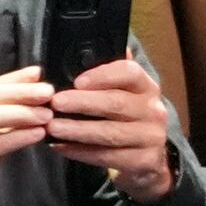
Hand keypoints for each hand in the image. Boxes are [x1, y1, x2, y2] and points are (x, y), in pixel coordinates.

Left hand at [48, 54, 173, 203]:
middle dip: (82, 103)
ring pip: (110, 133)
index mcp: (146, 87)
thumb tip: (89, 45)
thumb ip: (108, 73)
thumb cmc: (125, 117)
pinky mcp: (144, 160)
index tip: (77, 81)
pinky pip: (109, 156)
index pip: (130, 73)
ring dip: (78, 130)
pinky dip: (82, 152)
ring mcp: (151, 137)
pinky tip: (61, 147)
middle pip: (116, 104)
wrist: (148, 157)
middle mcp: (154, 110)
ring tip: (52, 127)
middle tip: (55, 103)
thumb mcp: (123, 92)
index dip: (103, 75)